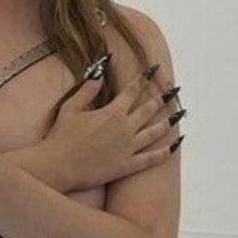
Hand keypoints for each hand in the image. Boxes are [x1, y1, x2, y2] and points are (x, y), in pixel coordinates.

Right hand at [46, 69, 175, 190]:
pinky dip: (165, 151)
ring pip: (155, 132)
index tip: (153, 70)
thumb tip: (98, 75)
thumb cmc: (61, 137)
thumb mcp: (71, 107)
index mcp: (112, 112)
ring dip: (168, 121)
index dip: (144, 78)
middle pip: (149, 109)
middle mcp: (125, 128)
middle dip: (162, 97)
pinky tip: (174, 145)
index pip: (132, 90)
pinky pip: (152, 158)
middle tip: (174, 89)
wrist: (58, 166)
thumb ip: (87, 90)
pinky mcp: (127, 166)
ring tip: (179, 114)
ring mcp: (128, 148)